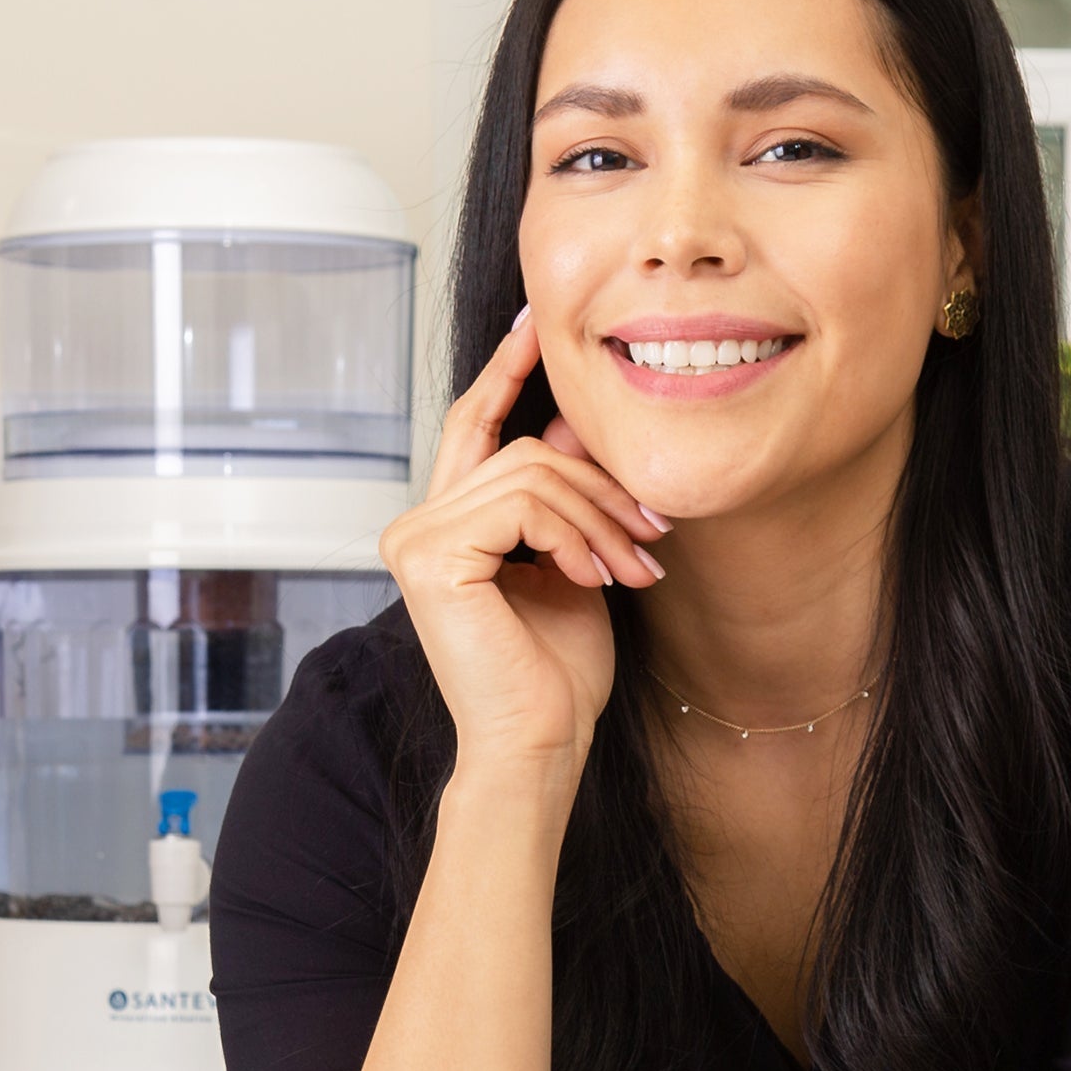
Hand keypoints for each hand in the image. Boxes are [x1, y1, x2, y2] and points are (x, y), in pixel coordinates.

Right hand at [377, 308, 669, 779]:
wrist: (541, 743)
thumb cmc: (556, 673)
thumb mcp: (572, 562)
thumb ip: (564, 498)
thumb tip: (574, 423)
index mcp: (443, 527)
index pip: (473, 428)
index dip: (505, 373)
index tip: (538, 326)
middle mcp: (416, 525)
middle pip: (519, 448)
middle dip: (600, 484)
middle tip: (655, 532)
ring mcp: (415, 538)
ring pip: (530, 471)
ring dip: (600, 516)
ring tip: (637, 567)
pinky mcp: (431, 557)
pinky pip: (523, 502)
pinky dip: (573, 533)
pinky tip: (592, 577)